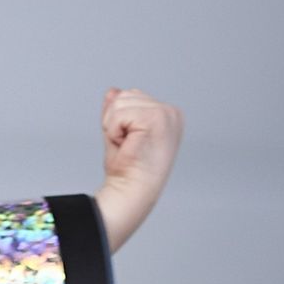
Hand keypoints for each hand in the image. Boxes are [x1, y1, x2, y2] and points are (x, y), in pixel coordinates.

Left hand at [93, 86, 182, 251]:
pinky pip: (118, 114)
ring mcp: (166, 114)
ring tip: (126, 146)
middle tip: (126, 146)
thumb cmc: (128, 171)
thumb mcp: (120, 134)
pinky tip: (126, 146)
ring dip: (114, 127)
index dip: (119, 120)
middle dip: (115, 122)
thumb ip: (118, 111)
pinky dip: (114, 132)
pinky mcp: (156, 118)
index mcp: (166, 115)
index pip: (132, 96)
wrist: (131, 192)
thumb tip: (112, 91)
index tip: (129, 143)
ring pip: (120, 102)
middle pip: (125, 95)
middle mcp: (170, 112)